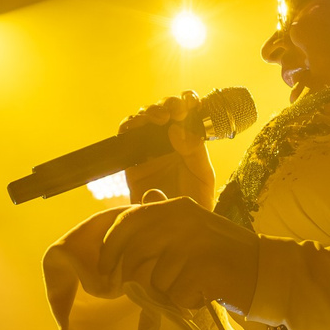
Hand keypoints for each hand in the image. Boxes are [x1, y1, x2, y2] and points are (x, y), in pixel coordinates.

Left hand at [94, 194, 261, 313]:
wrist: (270, 272)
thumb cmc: (228, 254)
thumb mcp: (197, 225)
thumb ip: (168, 216)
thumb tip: (144, 197)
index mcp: (177, 207)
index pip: (127, 221)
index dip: (109, 247)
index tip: (105, 268)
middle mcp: (182, 220)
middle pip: (134, 256)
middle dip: (134, 279)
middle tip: (147, 290)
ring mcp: (192, 245)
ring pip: (154, 280)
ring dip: (168, 292)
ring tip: (191, 286)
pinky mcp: (203, 270)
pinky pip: (175, 296)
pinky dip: (187, 302)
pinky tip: (204, 294)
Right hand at [118, 92, 219, 206]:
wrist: (176, 229)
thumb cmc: (194, 202)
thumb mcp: (203, 176)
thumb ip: (195, 152)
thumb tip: (179, 130)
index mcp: (190, 140)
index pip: (188, 111)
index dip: (187, 101)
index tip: (191, 102)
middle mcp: (168, 140)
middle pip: (164, 109)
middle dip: (168, 104)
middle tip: (174, 110)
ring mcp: (148, 148)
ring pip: (144, 118)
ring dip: (150, 111)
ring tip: (160, 117)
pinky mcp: (131, 160)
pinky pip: (125, 137)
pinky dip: (129, 126)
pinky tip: (137, 126)